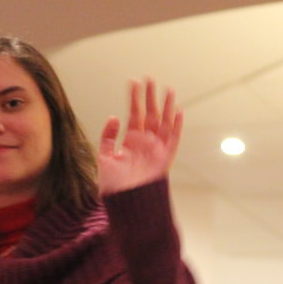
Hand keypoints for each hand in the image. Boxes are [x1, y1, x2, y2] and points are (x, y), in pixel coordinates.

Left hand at [98, 79, 182, 195]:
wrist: (125, 204)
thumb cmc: (114, 186)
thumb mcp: (104, 158)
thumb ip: (107, 137)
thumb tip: (114, 117)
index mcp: (131, 142)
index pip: (135, 114)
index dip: (135, 99)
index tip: (134, 82)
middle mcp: (145, 143)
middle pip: (150, 114)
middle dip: (150, 97)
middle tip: (150, 79)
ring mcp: (156, 150)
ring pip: (164, 122)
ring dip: (166, 106)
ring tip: (167, 89)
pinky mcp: (165, 158)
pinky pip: (173, 139)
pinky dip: (176, 126)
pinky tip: (178, 111)